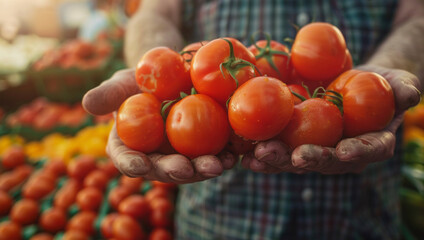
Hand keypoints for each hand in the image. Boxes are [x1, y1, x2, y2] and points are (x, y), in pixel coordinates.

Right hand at [83, 69, 236, 182]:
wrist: (172, 75)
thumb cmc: (141, 81)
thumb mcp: (124, 82)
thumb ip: (109, 94)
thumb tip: (87, 104)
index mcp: (130, 146)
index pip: (126, 158)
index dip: (131, 164)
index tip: (139, 165)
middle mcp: (154, 157)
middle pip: (162, 170)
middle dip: (174, 172)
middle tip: (185, 169)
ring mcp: (179, 155)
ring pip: (191, 168)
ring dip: (203, 170)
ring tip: (218, 165)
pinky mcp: (203, 149)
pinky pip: (212, 156)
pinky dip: (223, 157)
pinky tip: (234, 155)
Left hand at [241, 66, 420, 173]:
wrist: (353, 82)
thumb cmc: (379, 83)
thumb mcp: (397, 81)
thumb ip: (403, 89)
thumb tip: (408, 95)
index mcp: (371, 144)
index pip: (368, 151)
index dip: (357, 152)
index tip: (343, 151)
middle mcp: (342, 154)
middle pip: (325, 161)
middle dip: (307, 160)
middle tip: (292, 156)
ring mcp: (317, 150)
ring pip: (296, 160)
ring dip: (276, 160)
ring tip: (257, 157)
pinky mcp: (294, 143)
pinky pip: (278, 149)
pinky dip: (260, 152)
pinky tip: (244, 153)